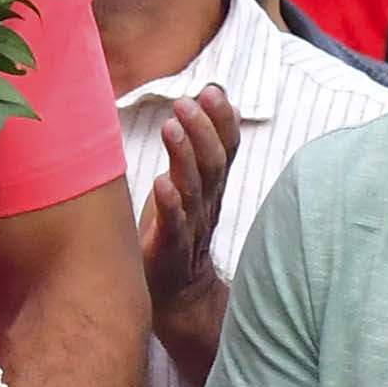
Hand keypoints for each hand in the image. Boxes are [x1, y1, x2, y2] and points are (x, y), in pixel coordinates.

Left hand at [136, 89, 242, 379]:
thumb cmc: (178, 227)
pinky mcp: (169, 251)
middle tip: (187, 102)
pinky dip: (170, 205)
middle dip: (203, 130)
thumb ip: (206, 141)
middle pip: (213, 164)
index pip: (226, 149)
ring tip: (172, 126)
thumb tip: (218, 92)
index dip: (222, 121)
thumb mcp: (193, 180)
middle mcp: (207, 205)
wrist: (176, 295)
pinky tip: (161, 184)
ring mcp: (190, 228)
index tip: (213, 91)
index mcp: (213, 187)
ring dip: (184, 156)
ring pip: (195, 189)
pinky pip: (174, 226)